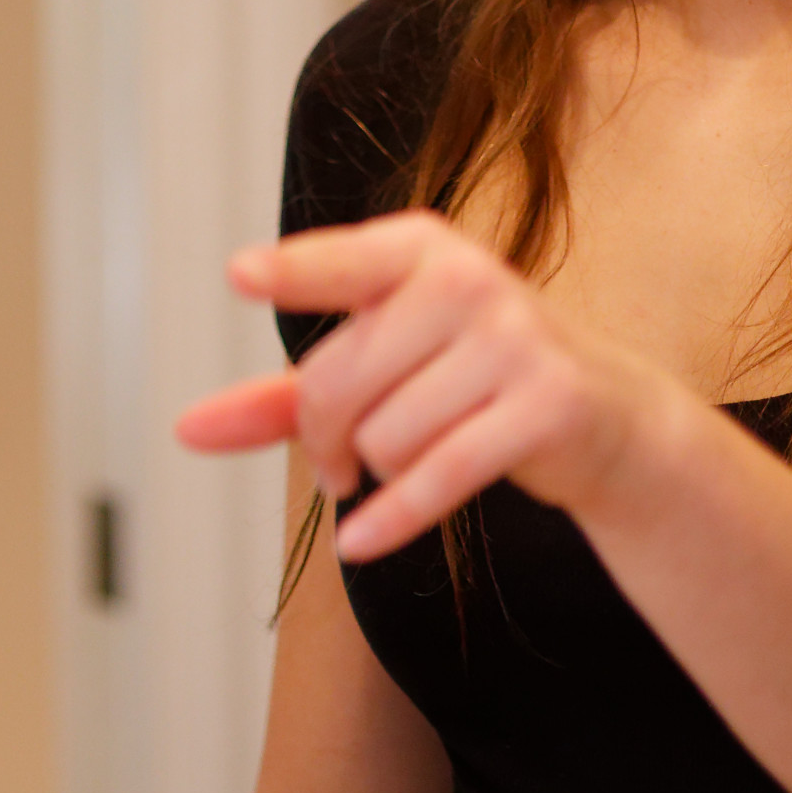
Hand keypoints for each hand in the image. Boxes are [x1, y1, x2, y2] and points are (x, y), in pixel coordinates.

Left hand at [173, 210, 685, 560]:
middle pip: (339, 381)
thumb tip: (186, 429)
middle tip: (337, 461)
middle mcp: (467, 280)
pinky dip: (392, 517)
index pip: (339, 264)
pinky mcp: (546, 404)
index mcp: (419, 249)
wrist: (605, 414)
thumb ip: (282, 396)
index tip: (240, 274)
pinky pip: (440, 474)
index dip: (291, 272)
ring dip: (375, 471)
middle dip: (323, 438)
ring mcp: (513, 339)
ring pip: (384, 436)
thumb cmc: (466, 377)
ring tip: (397, 463)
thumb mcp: (379, 366)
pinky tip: (357, 543)